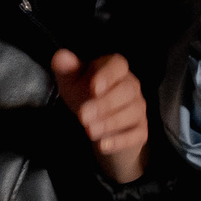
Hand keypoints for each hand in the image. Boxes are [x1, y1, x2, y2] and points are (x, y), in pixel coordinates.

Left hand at [51, 51, 148, 183]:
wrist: (99, 127)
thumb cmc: (85, 97)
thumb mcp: (72, 83)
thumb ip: (67, 70)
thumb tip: (60, 56)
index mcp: (115, 70)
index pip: (118, 65)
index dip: (108, 74)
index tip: (93, 87)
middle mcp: (131, 87)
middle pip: (126, 90)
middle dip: (105, 104)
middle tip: (82, 116)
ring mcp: (138, 109)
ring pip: (132, 112)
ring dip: (110, 122)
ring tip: (89, 131)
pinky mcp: (140, 130)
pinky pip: (136, 134)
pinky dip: (120, 140)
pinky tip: (103, 145)